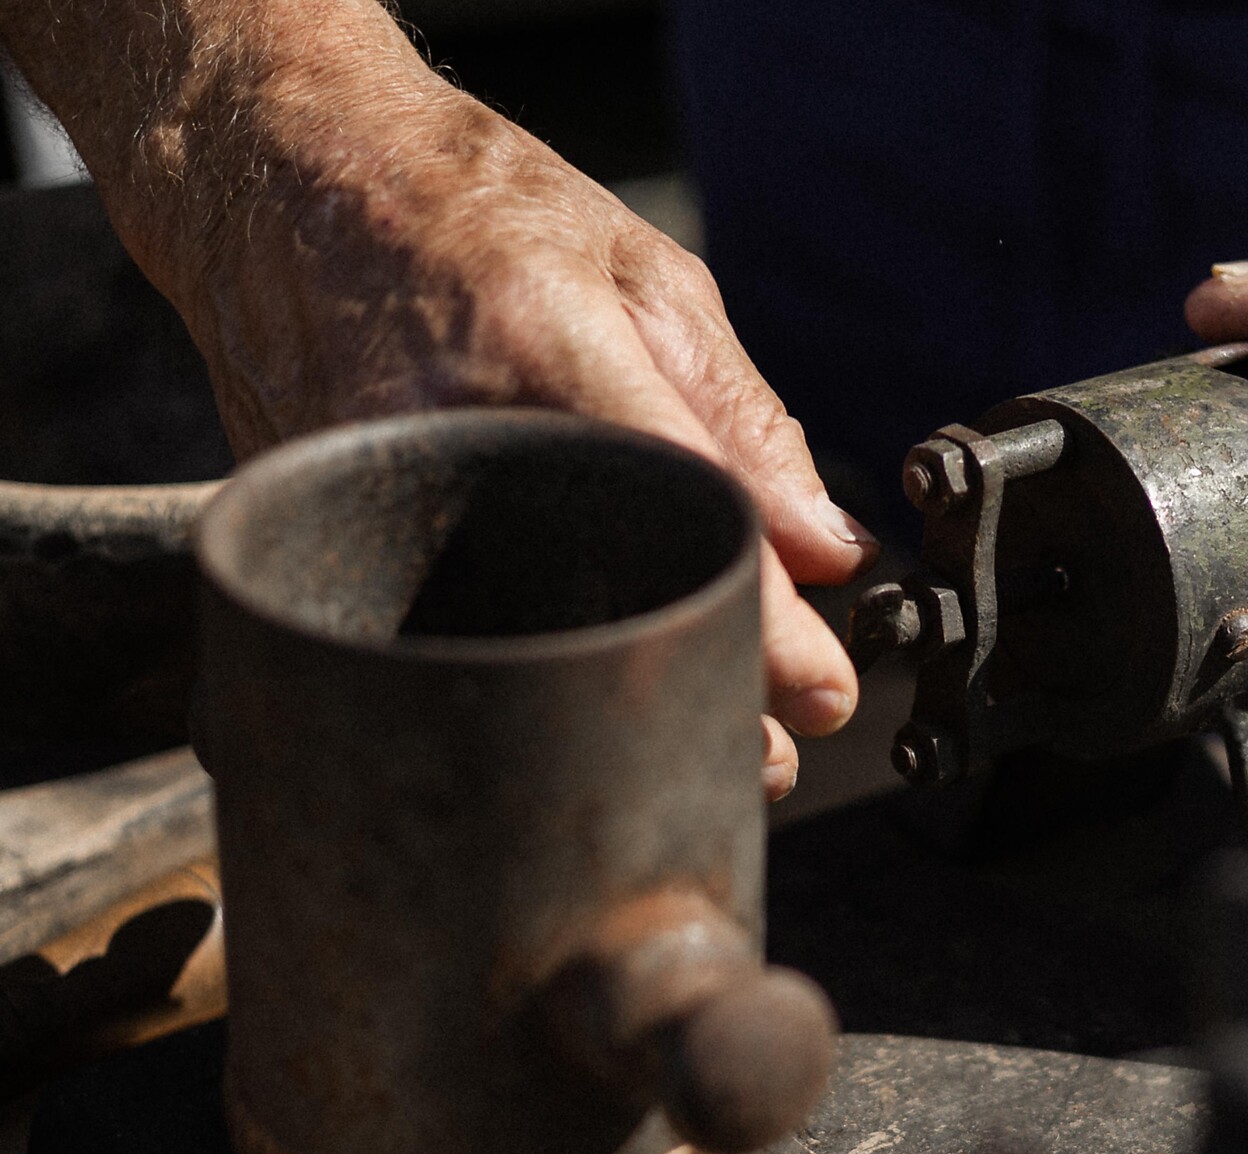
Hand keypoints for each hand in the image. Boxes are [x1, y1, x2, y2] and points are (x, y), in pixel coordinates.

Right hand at [0, 0, 869, 799]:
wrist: (278, 172)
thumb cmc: (480, 208)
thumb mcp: (645, 275)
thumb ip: (741, 418)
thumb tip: (829, 551)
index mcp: (549, 350)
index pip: (686, 518)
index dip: (766, 628)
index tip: (827, 696)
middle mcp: (455, 434)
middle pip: (601, 616)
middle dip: (694, 698)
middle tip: (770, 746)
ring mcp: (372, 490)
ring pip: (520, 648)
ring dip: (612, 703)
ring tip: (683, 727)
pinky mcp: (319, 529)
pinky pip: (444, 627)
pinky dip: (523, 662)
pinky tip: (572, 676)